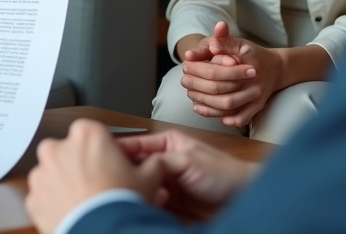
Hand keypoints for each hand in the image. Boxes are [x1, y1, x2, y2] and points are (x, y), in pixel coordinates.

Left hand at [26, 120, 164, 233]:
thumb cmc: (123, 204)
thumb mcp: (149, 180)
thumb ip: (155, 164)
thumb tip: (163, 162)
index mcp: (85, 134)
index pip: (93, 133)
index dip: (104, 150)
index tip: (111, 165)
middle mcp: (58, 148)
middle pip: (70, 151)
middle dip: (82, 165)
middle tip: (100, 186)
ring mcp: (41, 173)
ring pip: (54, 174)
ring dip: (66, 185)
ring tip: (87, 204)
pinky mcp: (32, 198)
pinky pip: (44, 198)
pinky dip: (55, 205)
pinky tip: (74, 214)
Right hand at [117, 130, 258, 215]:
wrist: (243, 199)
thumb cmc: (224, 173)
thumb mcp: (188, 159)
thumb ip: (160, 159)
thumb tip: (135, 164)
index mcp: (166, 142)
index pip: (134, 143)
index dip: (118, 150)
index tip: (102, 157)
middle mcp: (162, 160)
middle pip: (134, 166)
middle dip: (129, 174)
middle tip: (125, 181)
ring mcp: (164, 181)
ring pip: (140, 184)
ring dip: (140, 190)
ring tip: (147, 194)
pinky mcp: (168, 201)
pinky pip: (148, 200)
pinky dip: (147, 203)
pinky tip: (154, 204)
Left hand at [181, 21, 281, 127]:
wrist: (275, 68)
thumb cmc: (251, 54)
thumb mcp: (237, 42)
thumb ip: (222, 40)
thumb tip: (210, 46)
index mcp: (246, 63)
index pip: (216, 71)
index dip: (197, 69)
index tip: (185, 66)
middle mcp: (252, 82)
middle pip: (219, 89)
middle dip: (197, 86)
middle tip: (184, 81)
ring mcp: (255, 97)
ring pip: (226, 105)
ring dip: (205, 103)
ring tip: (191, 96)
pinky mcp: (256, 108)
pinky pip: (239, 118)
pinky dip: (222, 117)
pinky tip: (206, 110)